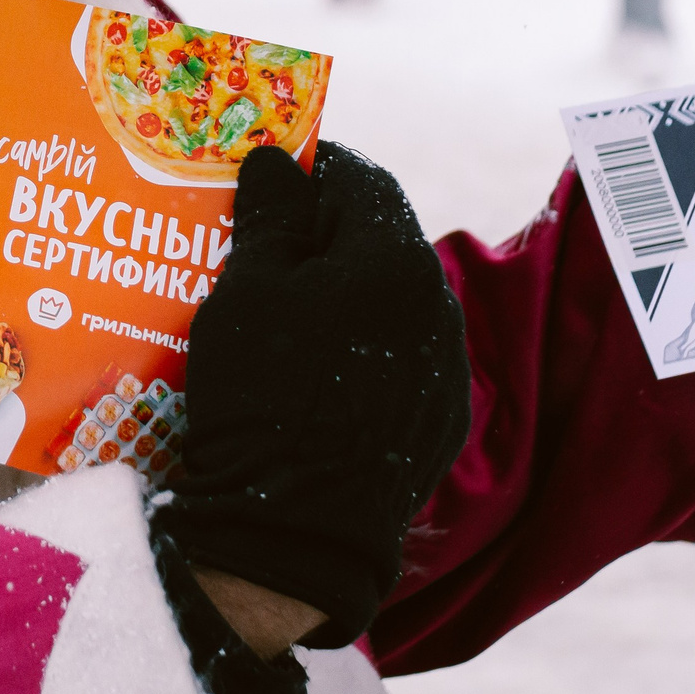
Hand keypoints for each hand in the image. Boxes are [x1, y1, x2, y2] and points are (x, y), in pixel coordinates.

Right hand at [156, 144, 471, 647]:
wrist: (297, 531)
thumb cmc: (264, 396)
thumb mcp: (247, 293)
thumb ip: (269, 218)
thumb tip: (278, 162)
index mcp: (397, 258)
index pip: (360, 179)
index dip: (310, 167)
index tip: (267, 175)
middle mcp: (440, 305)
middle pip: (380, 241)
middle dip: (323, 234)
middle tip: (260, 244)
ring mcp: (447, 369)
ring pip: (393, 303)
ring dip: (345, 294)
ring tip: (281, 313)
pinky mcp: (440, 423)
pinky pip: (402, 361)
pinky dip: (363, 351)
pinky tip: (314, 373)